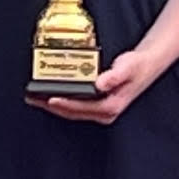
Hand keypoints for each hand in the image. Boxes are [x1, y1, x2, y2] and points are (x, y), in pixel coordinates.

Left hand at [38, 46, 167, 124]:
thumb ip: (115, 76)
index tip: (49, 99)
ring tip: (35, 97)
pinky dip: (62, 101)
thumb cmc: (137, 66)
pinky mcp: (96, 105)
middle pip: (72, 113)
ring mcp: (100, 110)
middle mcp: (104, 112)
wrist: (145, 65)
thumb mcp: (128, 67)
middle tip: (32, 98)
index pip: (81, 108)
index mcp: (110, 106)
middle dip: (51, 107)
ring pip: (72, 111)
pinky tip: (51, 94)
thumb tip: (100, 83)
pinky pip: (75, 106)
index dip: (64, 104)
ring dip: (53, 105)